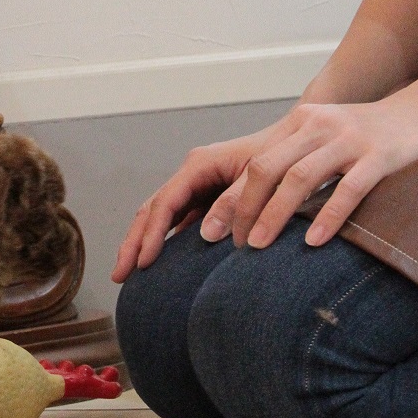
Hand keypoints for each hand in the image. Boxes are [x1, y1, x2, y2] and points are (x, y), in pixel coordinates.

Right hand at [111, 121, 284, 284]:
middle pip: (151, 209)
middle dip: (132, 242)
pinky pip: (175, 221)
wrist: (298, 142)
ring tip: (127, 272)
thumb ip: (234, 203)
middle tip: (119, 275)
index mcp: (199, 164)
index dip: (151, 234)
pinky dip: (162, 240)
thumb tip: (206, 235)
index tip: (143, 263)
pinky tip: (157, 261)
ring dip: (141, 242)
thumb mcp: (260, 178)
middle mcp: (192, 174)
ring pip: (158, 216)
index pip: (165, 202)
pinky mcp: (205, 198)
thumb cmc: (281, 157)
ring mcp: (196, 186)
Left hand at [197, 86, 417, 253]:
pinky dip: (328, 215)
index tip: (210, 231)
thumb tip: (255, 205)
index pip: (252, 162)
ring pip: (299, 177)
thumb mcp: (322, 137)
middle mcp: (317, 127)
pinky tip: (314, 242)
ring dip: (274, 214)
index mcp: (299, 123)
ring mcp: (348, 140)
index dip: (228, 197)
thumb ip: (293, 159)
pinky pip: (348, 188)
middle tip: (229, 243)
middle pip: (266, 168)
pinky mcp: (378, 156)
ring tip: (257, 246)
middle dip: (241, 208)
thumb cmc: (364, 134)